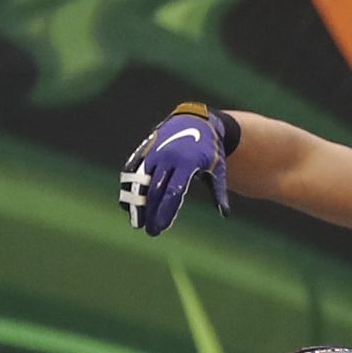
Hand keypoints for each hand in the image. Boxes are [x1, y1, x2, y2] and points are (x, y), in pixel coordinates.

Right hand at [119, 105, 233, 236]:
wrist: (194, 121)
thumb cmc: (209, 150)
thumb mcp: (218, 168)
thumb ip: (219, 190)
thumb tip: (225, 213)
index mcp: (186, 163)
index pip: (173, 192)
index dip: (166, 210)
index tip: (161, 226)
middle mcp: (167, 158)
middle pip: (155, 190)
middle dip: (151, 212)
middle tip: (151, 231)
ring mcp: (153, 153)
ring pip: (140, 181)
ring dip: (136, 202)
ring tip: (135, 221)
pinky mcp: (145, 150)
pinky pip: (133, 170)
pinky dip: (128, 186)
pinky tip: (126, 203)